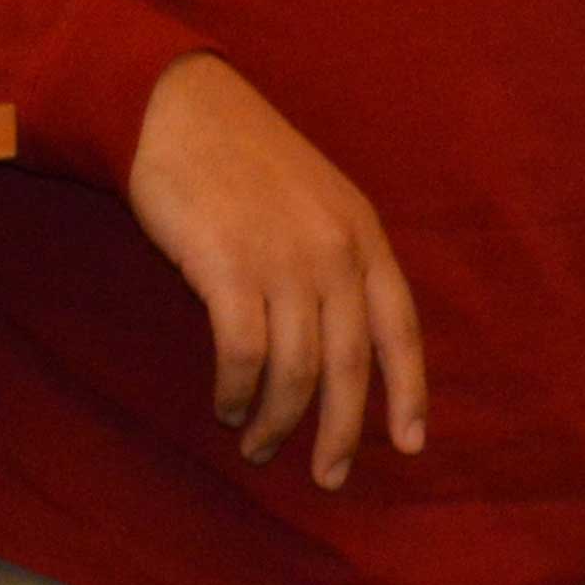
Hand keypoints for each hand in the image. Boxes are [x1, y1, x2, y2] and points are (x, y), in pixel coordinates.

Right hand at [121, 53, 422, 487]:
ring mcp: (282, 259)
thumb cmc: (239, 156)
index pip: (400, 329)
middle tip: (327, 476)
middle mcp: (333, 251)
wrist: (174, 108)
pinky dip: (237, 391)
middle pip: (350, 367)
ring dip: (277, 421)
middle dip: (340, 433)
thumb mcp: (315, 197)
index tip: (410, 445)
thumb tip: (342, 342)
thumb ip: (336, 258)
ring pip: (295, 371)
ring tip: (258, 445)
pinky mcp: (228, 268)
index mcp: (362, 234)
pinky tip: (227, 405)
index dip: (408, 393)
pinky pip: (242, 355)